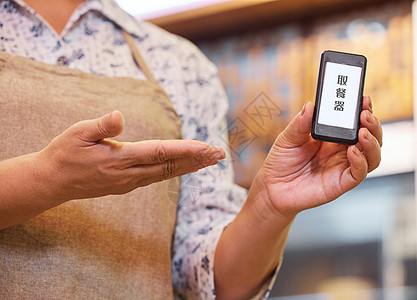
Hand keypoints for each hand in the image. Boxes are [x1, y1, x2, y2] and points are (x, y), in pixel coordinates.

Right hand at [35, 111, 224, 203]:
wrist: (51, 182)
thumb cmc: (63, 153)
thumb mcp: (77, 133)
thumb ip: (101, 126)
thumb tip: (119, 115)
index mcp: (119, 159)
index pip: (160, 153)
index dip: (185, 149)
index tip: (206, 147)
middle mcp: (128, 174)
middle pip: (170, 166)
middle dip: (196, 160)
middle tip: (219, 153)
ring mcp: (128, 183)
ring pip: (166, 174)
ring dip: (189, 167)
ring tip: (209, 161)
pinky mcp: (126, 185)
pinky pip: (156, 178)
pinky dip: (175, 172)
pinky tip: (184, 168)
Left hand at [256, 96, 381, 218]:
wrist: (272, 188)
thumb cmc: (281, 162)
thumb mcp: (288, 138)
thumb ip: (300, 123)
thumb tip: (310, 106)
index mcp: (333, 137)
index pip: (355, 122)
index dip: (363, 111)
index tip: (364, 99)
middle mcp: (342, 151)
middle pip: (370, 137)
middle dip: (373, 124)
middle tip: (365, 114)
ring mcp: (343, 167)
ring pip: (371, 155)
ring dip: (372, 142)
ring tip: (363, 132)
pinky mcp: (341, 183)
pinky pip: (358, 173)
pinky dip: (360, 161)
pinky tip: (353, 151)